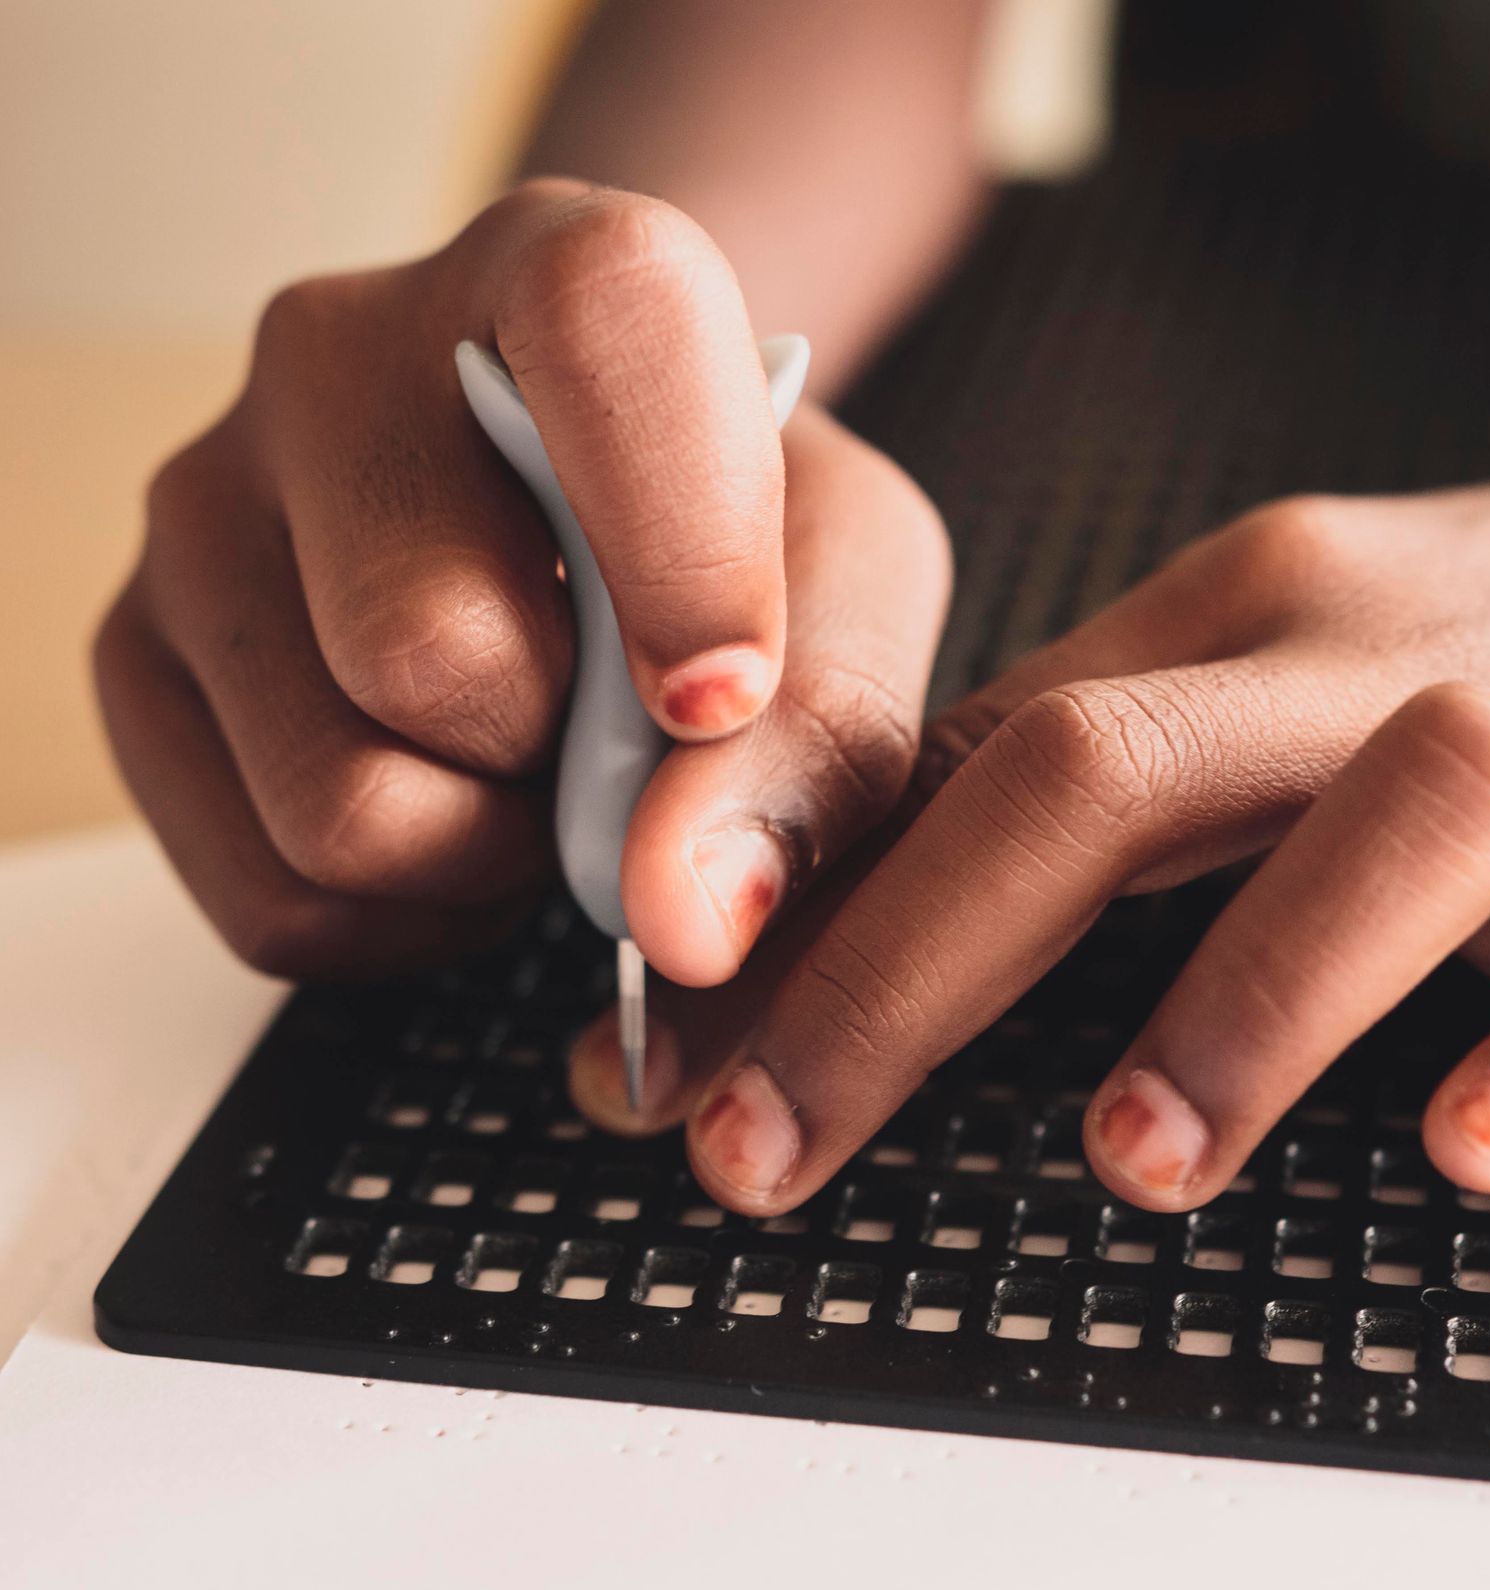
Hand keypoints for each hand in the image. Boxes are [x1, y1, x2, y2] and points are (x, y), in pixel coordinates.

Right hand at [96, 179, 949, 983]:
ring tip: (542, 773)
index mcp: (555, 273)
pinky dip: (409, 921)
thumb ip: (823, 728)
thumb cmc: (740, 540)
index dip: (678, 546)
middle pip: (431, 653)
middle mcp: (339, 356)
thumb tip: (681, 910)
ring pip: (341, 808)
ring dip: (493, 857)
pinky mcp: (138, 657)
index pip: (603, 330)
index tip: (718, 697)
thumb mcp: (856, 589)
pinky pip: (274, 898)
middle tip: (619, 728)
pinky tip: (462, 818)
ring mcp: (208, 504)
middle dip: (570, 763)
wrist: (604, 531)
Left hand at [606, 315, 1489, 1209]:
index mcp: (1264, 623)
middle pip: (1135, 761)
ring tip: (1138, 1155)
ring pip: (1434, 803)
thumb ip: (1080, 792)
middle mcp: (1411, 663)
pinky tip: (1483, 1140)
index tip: (682, 1073)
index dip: (812, 916)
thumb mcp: (1288, 669)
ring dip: (1263, 985)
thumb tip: (832, 928)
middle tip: (787, 1140)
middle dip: (925, 962)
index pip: (991, 748)